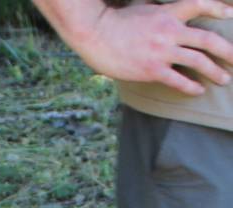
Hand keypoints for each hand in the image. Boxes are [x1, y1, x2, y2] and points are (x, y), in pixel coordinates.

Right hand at [36, 0, 232, 94]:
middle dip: (227, 50)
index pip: (200, 4)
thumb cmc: (115, 22)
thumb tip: (164, 14)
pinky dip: (191, 86)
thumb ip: (158, 13)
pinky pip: (178, 80)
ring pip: (198, 60)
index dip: (218, 8)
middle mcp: (169, 30)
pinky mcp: (152, 69)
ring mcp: (162, 51)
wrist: (96, 34)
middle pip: (207, 39)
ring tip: (224, 79)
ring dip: (214, 71)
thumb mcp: (141, 8)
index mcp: (167, 12)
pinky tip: (199, 90)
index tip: (232, 14)